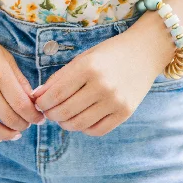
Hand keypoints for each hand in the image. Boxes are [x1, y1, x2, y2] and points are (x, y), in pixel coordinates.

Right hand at [0, 19, 44, 142]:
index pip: (21, 103)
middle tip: (28, 125)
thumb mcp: (5, 57)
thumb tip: (33, 104)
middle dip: (23, 125)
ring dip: (6, 135)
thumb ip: (19, 80)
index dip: (34, 116)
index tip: (40, 118)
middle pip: (7, 117)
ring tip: (14, 133)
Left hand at [31, 22, 174, 135]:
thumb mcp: (84, 57)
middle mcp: (102, 85)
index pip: (55, 94)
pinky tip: (80, 119)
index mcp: (88, 66)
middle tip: (47, 111)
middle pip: (65, 111)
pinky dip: (83, 128)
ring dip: (64, 123)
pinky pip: (97, 130)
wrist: (145, 51)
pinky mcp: (125, 113)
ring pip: (78, 124)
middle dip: (50, 114)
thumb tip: (37, 96)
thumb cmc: (109, 52)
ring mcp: (115, 101)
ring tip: (62, 116)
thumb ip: (61, 77)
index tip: (38, 103)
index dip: (42, 103)